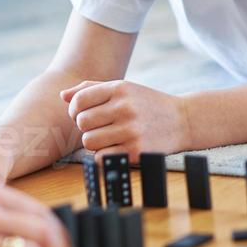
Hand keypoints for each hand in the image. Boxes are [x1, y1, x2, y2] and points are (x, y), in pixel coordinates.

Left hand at [61, 79, 189, 159]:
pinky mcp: (136, 151)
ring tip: (107, 138)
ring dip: (93, 142)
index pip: (79, 101)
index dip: (74, 110)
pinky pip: (101, 157)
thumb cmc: (146, 104)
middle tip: (97, 127)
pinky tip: (115, 148)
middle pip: (81, 123)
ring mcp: (131, 131)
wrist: (183, 120)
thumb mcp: (122, 89)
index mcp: (119, 89)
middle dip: (85, 127)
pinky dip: (103, 155)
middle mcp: (125, 108)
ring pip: (89, 142)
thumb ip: (90, 89)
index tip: (82, 114)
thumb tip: (62, 96)